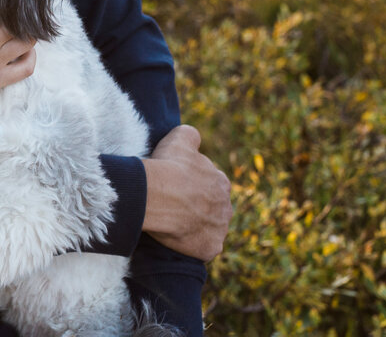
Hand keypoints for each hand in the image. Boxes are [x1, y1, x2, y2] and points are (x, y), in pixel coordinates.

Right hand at [141, 124, 232, 260]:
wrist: (159, 195)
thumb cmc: (169, 166)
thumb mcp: (179, 138)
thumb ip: (191, 135)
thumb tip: (194, 136)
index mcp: (221, 182)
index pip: (210, 185)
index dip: (192, 186)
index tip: (177, 186)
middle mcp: (226, 207)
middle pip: (213, 209)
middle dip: (198, 208)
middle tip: (174, 206)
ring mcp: (220, 229)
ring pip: (209, 229)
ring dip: (196, 227)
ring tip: (174, 224)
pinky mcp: (210, 248)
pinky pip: (203, 248)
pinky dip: (192, 245)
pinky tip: (177, 238)